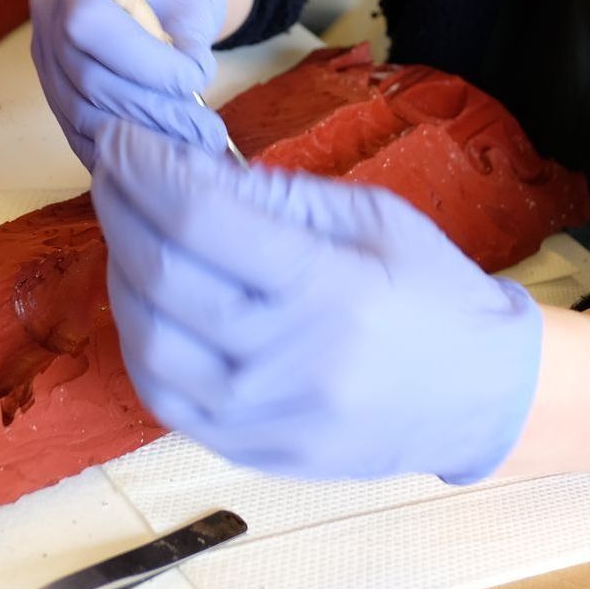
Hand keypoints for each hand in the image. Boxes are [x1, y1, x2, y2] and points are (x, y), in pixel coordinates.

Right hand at [30, 0, 227, 168]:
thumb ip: (189, 38)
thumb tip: (188, 86)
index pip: (94, 29)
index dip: (145, 64)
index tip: (196, 79)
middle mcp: (51, 14)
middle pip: (89, 79)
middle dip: (152, 111)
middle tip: (205, 133)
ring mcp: (44, 54)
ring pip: (81, 112)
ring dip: (139, 137)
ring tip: (189, 148)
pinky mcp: (52, 87)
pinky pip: (75, 128)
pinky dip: (116, 147)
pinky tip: (155, 157)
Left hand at [91, 119, 543, 481]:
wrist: (477, 393)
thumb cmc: (430, 289)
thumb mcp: (372, 216)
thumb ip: (278, 194)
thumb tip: (187, 165)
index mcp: (330, 287)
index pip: (201, 218)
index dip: (145, 169)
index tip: (118, 135)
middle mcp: (290, 360)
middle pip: (163, 276)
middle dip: (120, 207)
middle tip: (112, 168)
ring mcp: (266, 418)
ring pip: (148, 342)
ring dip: (119, 272)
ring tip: (127, 228)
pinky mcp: (251, 452)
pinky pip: (164, 396)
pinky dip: (139, 339)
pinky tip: (145, 296)